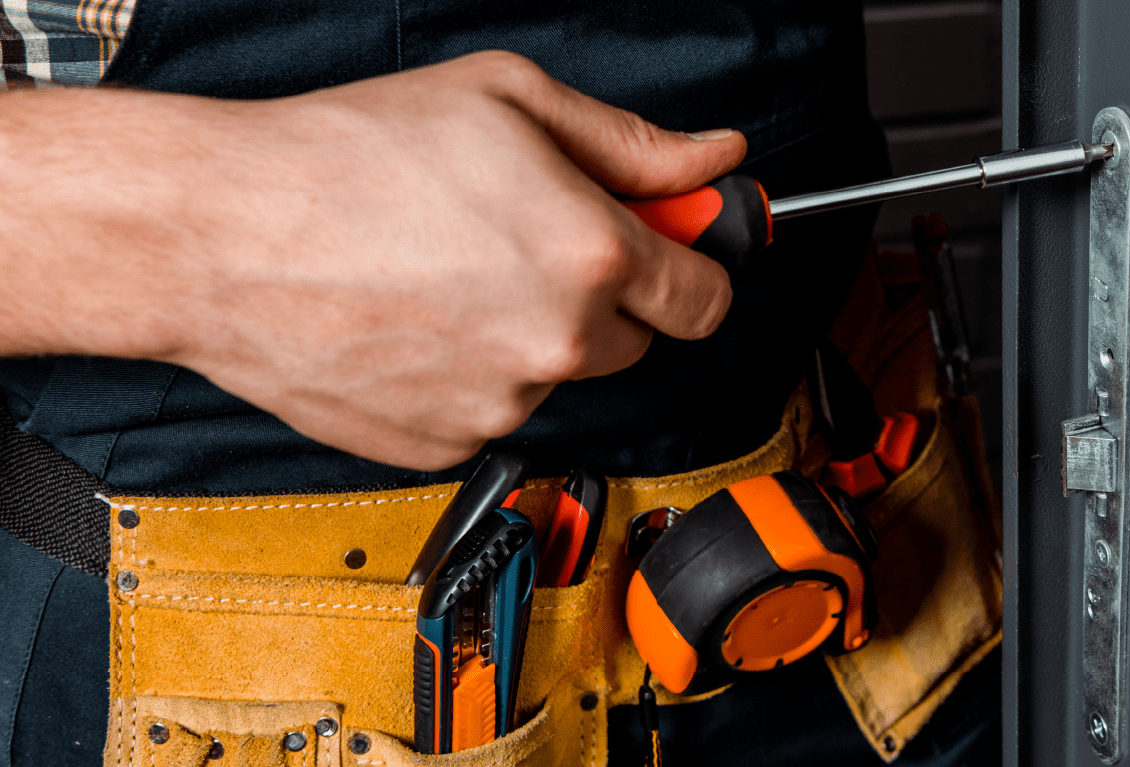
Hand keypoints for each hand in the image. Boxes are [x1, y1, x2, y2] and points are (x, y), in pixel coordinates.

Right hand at [0, 51, 743, 469]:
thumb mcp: (508, 100)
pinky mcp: (444, 443)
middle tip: (522, 243)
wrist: (220, 235)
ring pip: (554, 376)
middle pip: (633, 341)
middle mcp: (558, 344)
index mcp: (591, 256)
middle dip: (599, 298)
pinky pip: (489, 410)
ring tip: (444, 273)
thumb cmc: (347, 156)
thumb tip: (714, 158)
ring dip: (526, 337)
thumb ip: (632, 142)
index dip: (692, 268)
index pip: (707, 299)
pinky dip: (465, 375)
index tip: (670, 254)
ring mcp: (501, 404)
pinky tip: (412, 320)